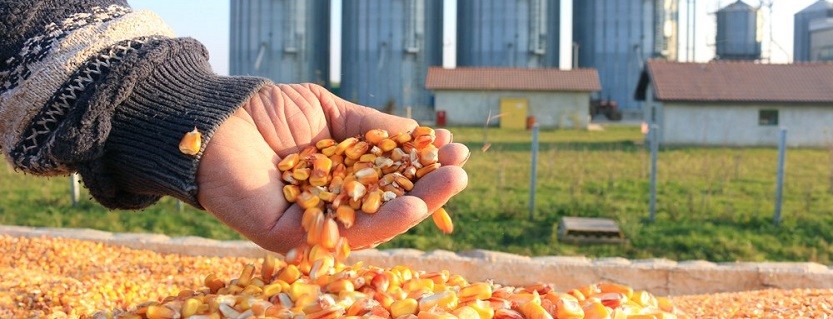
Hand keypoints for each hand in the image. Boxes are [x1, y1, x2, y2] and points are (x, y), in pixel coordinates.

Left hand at [196, 84, 468, 252]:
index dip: (420, 166)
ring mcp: (312, 223)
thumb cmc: (269, 112)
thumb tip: (417, 135)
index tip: (452, 148)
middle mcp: (329, 203)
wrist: (216, 118)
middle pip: (386, 204)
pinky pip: (342, 234)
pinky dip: (381, 223)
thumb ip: (370, 127)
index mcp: (339, 176)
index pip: (388, 177)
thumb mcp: (330, 112)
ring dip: (416, 207)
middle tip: (461, 171)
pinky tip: (412, 205)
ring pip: (372, 224)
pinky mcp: (292, 237)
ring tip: (450, 185)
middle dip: (428, 189)